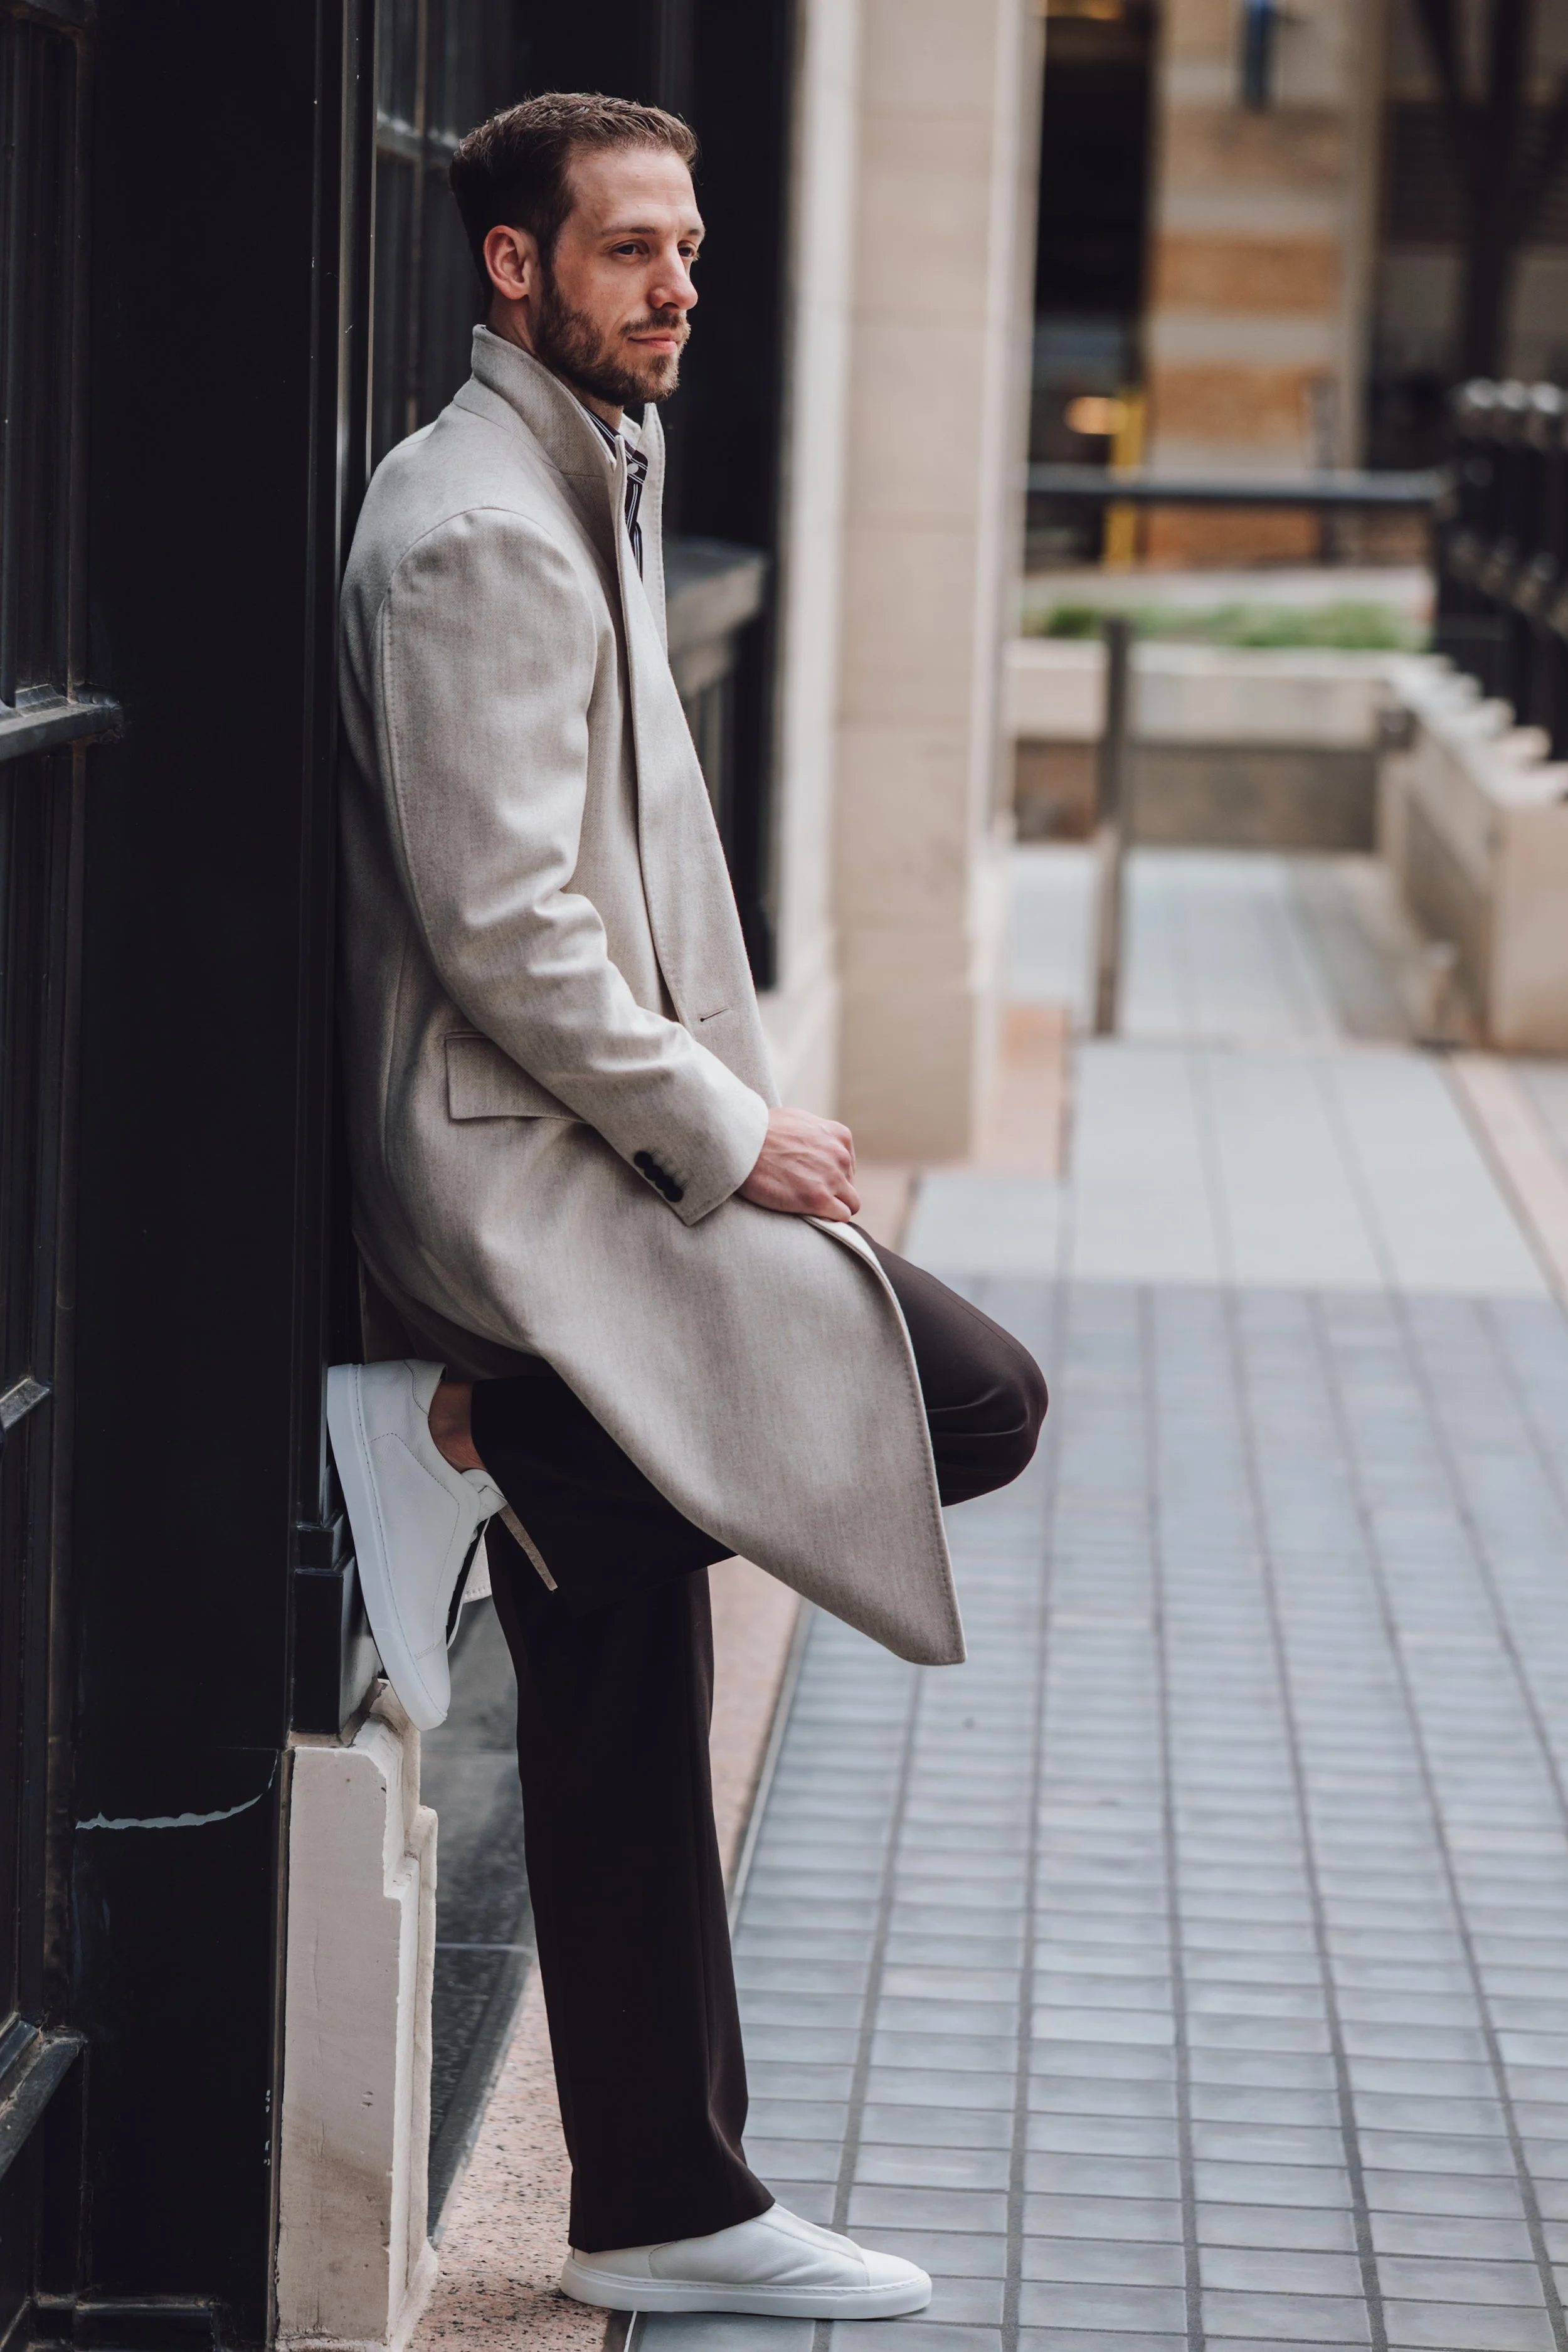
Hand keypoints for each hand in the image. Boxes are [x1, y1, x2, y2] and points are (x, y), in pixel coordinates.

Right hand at [740, 1106, 859, 1220]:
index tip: (815, 1182)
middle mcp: (840, 1156)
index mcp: (839, 1136)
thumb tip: (815, 1142)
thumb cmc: (761, 1130)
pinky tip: (811, 1216)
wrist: (741, 1143)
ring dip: (834, 1208)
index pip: (848, 1166)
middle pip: (850, 1186)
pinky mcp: (818, 1199)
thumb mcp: (797, 1119)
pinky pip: (840, 1217)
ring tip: (811, 1210)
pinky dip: (829, 1219)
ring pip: (851, 1204)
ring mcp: (831, 1178)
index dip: (833, 1177)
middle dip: (835, 1193)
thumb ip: (815, 1133)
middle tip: (810, 1197)